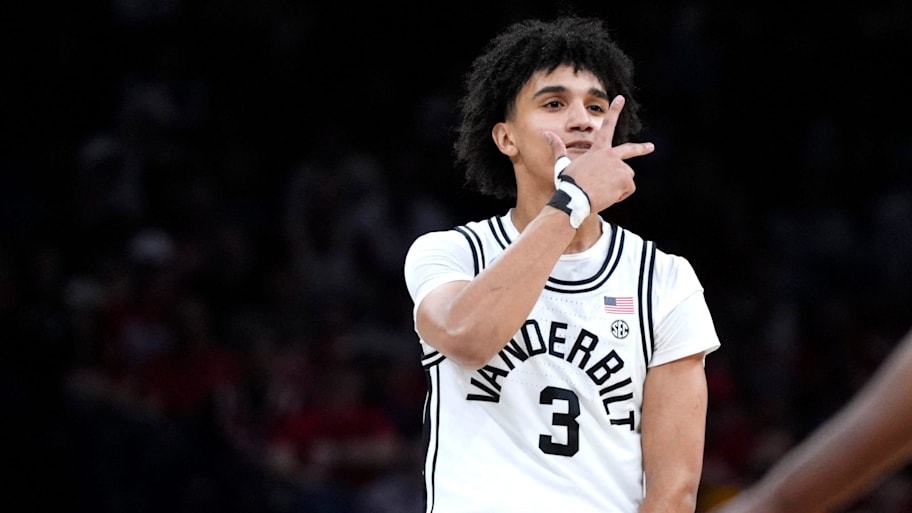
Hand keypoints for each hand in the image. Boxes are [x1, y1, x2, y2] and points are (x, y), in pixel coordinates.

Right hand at [544, 95, 653, 212]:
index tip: (620, 98)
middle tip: (650, 147)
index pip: (606, 126)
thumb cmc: (569, 182)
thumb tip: (546, 133)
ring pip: (625, 178)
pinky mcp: (626, 179)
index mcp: (598, 150)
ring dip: (616, 186)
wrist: (575, 197)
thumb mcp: (562, 164)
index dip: (614, 111)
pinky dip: (619, 196)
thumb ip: (558, 148)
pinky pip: (627, 190)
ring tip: (601, 191)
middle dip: (641, 148)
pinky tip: (607, 196)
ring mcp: (620, 167)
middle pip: (629, 150)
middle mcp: (612, 155)